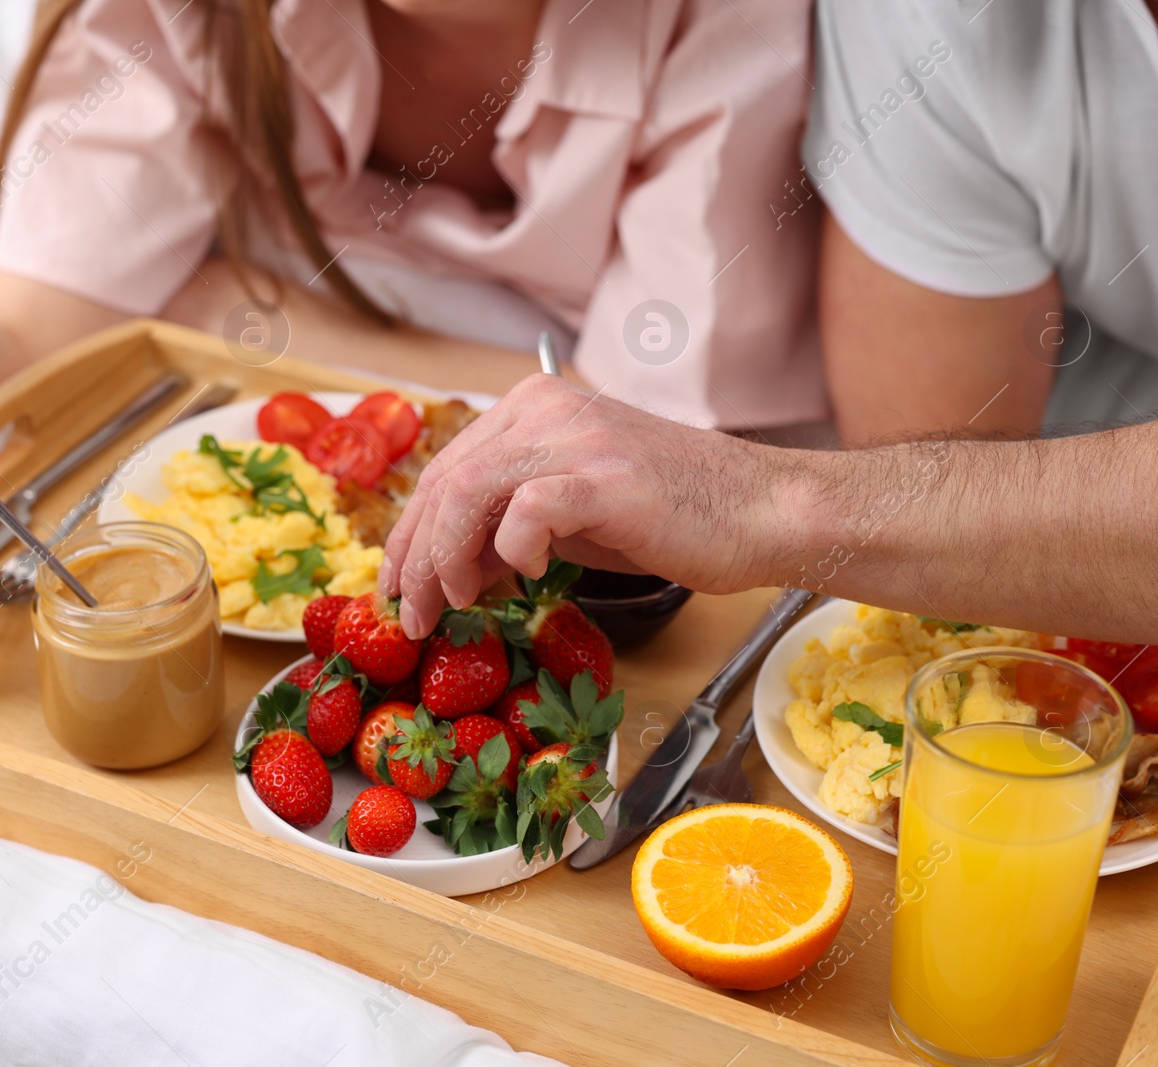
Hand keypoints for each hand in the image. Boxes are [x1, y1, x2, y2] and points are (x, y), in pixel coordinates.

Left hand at [379, 375, 785, 637]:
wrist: (760, 512)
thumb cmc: (673, 516)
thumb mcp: (570, 518)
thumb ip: (507, 528)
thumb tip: (452, 568)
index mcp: (532, 409)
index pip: (443, 469)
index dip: (409, 534)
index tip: (398, 586)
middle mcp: (544, 410)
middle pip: (442, 481)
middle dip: (416, 557)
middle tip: (411, 614)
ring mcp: (574, 438)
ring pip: (466, 492)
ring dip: (446, 560)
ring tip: (456, 604)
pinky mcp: (603, 476)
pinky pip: (525, 511)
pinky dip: (510, 549)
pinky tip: (526, 574)